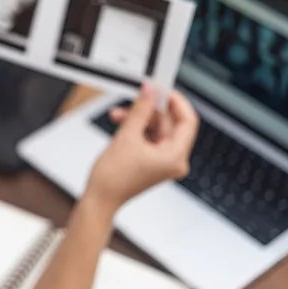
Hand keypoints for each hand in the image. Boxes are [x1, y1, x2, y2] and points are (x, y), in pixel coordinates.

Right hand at [83, 83, 199, 210]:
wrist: (100, 199)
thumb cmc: (113, 178)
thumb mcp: (127, 136)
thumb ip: (141, 109)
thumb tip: (150, 91)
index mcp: (175, 157)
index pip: (188, 121)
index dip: (176, 101)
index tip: (162, 89)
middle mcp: (174, 160)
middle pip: (170, 124)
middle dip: (150, 110)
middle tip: (137, 97)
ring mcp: (163, 162)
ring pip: (157, 130)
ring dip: (139, 119)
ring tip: (120, 114)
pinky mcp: (152, 162)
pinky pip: (149, 139)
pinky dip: (137, 129)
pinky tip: (122, 123)